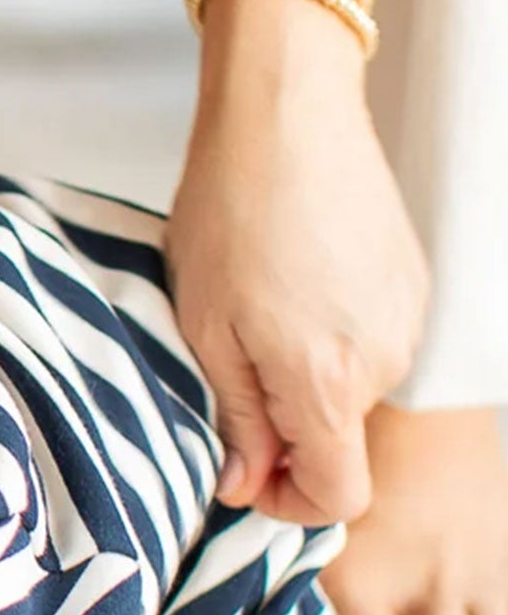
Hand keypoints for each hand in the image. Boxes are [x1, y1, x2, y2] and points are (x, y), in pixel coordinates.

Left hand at [163, 0, 427, 524]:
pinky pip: (367, 336)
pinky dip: (326, 326)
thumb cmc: (230, 207)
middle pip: (338, 437)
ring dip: (300, 365)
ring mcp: (407, 322)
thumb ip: (234, 412)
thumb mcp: (202, 318)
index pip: (337, 497)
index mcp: (327, 382)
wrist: (288, 113)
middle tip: (222, 351)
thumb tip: (244, 483)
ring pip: (350, 384)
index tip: (240, 466)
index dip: (285, 500)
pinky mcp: (412, 285)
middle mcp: (383, 363)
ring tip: (250, 298)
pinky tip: (287, 270)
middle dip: (280, 418)